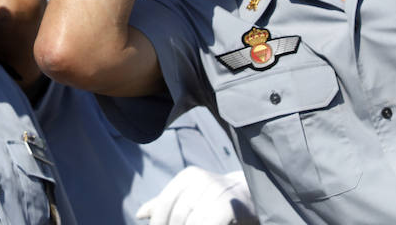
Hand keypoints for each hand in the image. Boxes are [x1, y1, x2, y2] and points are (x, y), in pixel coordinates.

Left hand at [136, 168, 257, 224]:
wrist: (255, 198)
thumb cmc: (219, 203)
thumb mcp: (192, 200)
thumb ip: (168, 205)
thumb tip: (140, 214)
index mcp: (188, 176)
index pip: (164, 204)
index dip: (159, 223)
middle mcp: (201, 178)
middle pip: (177, 215)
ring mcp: (217, 189)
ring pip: (192, 220)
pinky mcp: (230, 205)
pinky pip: (208, 222)